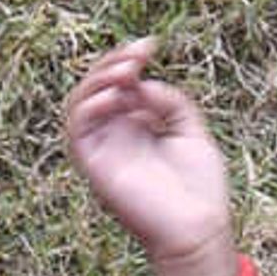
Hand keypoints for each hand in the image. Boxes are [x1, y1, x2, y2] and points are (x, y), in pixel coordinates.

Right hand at [62, 38, 240, 275]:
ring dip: (97, 79)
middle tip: (138, 54)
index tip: (151, 46)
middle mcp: (117, 137)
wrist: (197, 229)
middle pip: (96, 88)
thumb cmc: (200, 189)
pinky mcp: (96, 166)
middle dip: (112, 62)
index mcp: (138, 128)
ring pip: (80, 103)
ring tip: (127, 70)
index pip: (119, 84)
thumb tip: (143, 84)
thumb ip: (170, 102)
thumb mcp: (192, 132)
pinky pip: (76, 129)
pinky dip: (89, 106)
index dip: (128, 59)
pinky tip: (117, 95)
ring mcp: (105, 150)